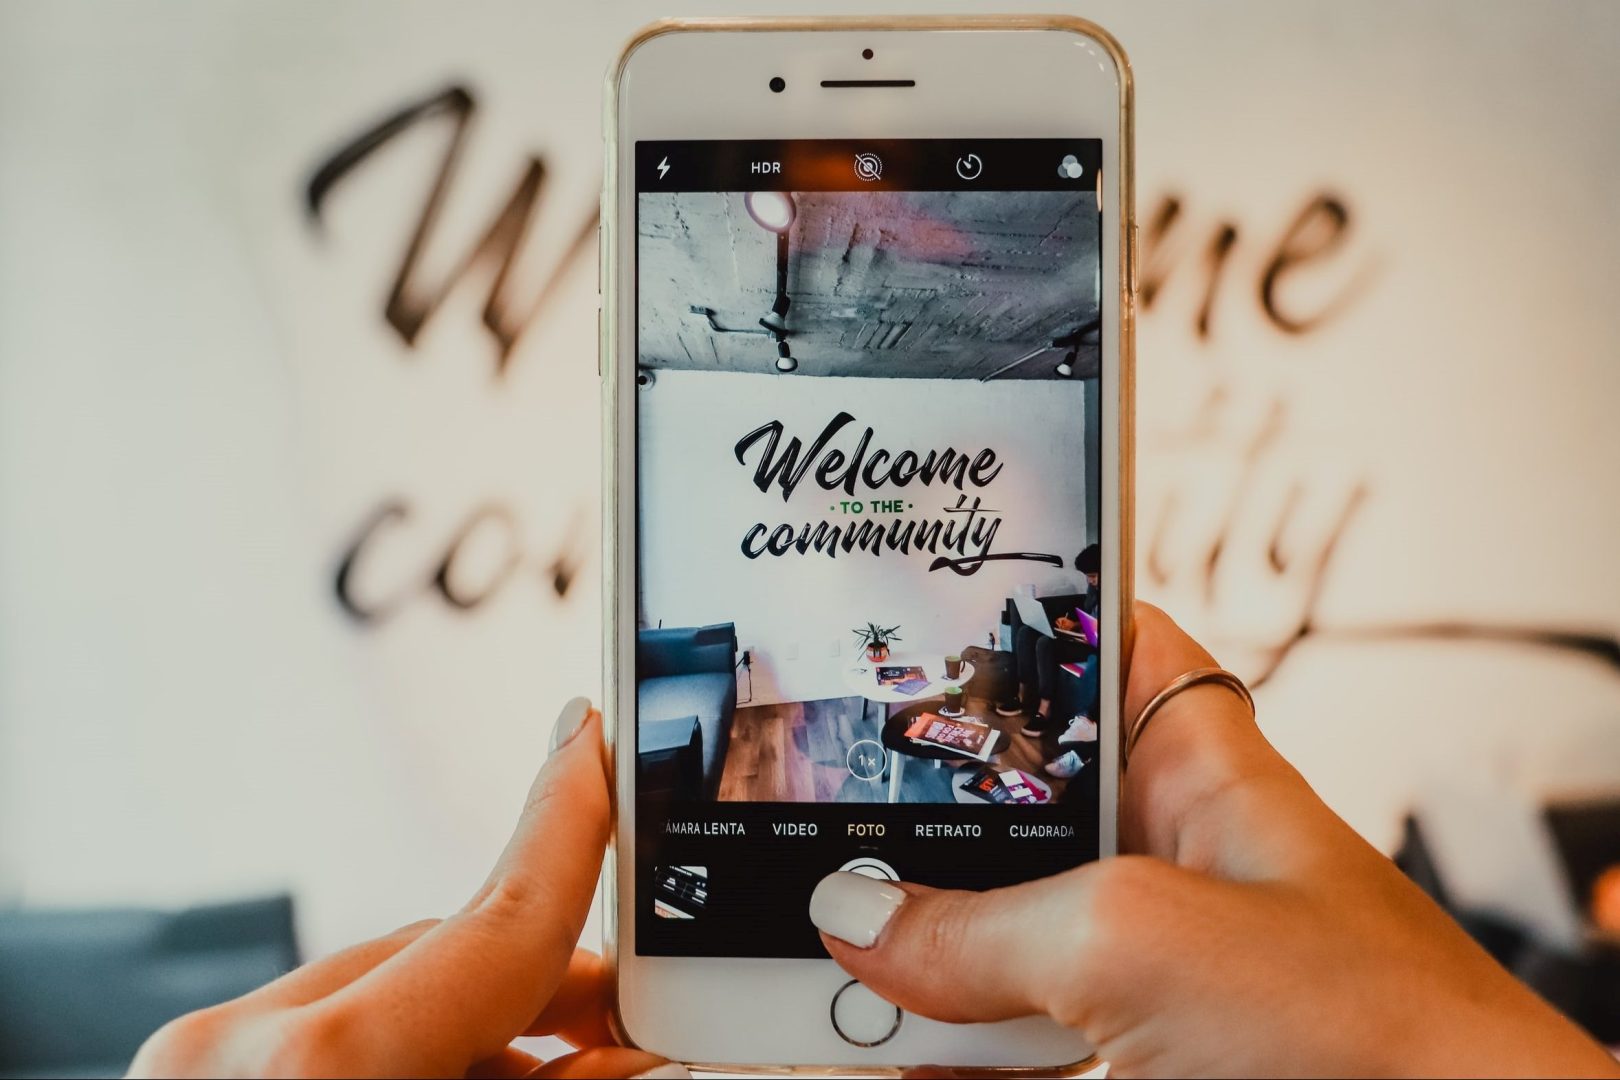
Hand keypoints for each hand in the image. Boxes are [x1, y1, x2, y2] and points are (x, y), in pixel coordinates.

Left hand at [128, 699, 684, 1079]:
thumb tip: (628, 1046)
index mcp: (319, 1072)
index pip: (495, 920)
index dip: (569, 823)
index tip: (592, 739)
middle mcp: (237, 1049)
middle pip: (443, 955)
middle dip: (544, 981)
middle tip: (628, 1019)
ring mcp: (194, 1063)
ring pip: (386, 993)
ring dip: (475, 1027)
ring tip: (548, 1073)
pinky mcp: (181, 1077)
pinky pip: (326, 1031)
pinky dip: (402, 1051)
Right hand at [810, 605, 1619, 1077]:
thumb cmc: (1382, 1044)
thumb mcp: (1144, 941)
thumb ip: (984, 925)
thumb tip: (858, 918)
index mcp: (1197, 773)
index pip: (1101, 649)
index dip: (1018, 618)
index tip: (906, 612)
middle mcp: (1163, 866)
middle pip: (1010, 810)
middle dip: (910, 819)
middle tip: (810, 816)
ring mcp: (1141, 979)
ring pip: (993, 942)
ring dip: (903, 950)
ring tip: (805, 938)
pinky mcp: (1122, 1064)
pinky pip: (1005, 1044)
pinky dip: (935, 1049)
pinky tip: (868, 1042)